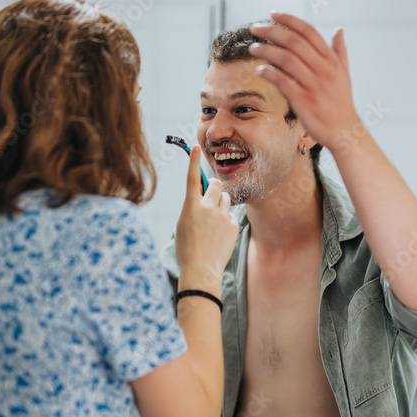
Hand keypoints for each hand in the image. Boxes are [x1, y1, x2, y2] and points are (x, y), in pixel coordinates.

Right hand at [175, 145, 239, 294]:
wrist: (202, 270)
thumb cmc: (188, 247)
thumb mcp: (184, 223)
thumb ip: (193, 206)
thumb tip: (204, 194)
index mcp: (190, 207)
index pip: (192, 179)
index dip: (193, 162)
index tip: (194, 147)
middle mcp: (207, 209)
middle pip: (216, 184)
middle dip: (213, 187)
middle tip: (210, 196)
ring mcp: (222, 217)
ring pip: (225, 198)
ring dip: (220, 203)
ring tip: (212, 222)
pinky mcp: (233, 226)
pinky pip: (230, 214)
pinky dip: (225, 220)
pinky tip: (218, 235)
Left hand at [249, 12, 361, 149]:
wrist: (344, 131)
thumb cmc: (341, 103)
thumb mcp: (344, 74)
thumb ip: (340, 51)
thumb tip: (339, 30)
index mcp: (331, 60)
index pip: (309, 31)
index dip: (289, 20)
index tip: (273, 14)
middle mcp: (323, 69)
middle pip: (294, 41)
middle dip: (272, 31)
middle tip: (255, 28)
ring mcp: (313, 85)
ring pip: (286, 59)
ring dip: (266, 51)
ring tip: (253, 47)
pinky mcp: (303, 100)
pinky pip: (282, 81)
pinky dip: (269, 73)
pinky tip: (259, 70)